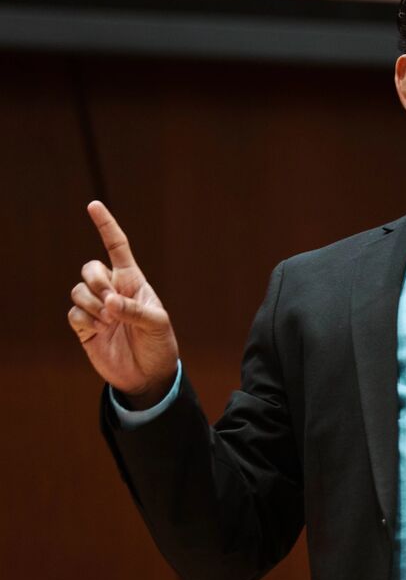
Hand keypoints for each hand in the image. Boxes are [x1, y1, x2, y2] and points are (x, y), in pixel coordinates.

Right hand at [68, 201, 178, 406]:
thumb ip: (135, 310)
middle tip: (111, 302)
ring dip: (92, 304)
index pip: (117, 247)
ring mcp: (97, 308)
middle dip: (97, 281)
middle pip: (90, 268)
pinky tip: (101, 331)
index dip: (106, 226)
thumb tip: (109, 302)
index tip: (94, 205)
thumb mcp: (157, 324)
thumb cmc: (159, 344)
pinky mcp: (84, 326)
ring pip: (78, 289)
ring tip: (109, 321)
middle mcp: (112, 290)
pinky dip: (85, 319)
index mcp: (133, 281)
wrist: (149, 374)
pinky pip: (73, 312)